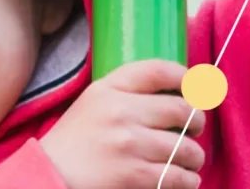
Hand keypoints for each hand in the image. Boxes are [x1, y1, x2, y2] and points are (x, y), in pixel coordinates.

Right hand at [39, 60, 205, 188]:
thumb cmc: (76, 138)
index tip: (194, 87)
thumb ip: (127, 90)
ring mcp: (128, 144)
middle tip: (196, 128)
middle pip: (182, 109)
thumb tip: (178, 89)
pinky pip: (179, 177)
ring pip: (187, 148)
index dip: (185, 77)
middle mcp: (120, 112)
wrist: (51, 173)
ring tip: (190, 159)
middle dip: (198, 121)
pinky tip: (183, 178)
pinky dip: (188, 180)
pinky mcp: (134, 175)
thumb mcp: (93, 100)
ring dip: (195, 156)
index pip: (157, 71)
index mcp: (108, 89)